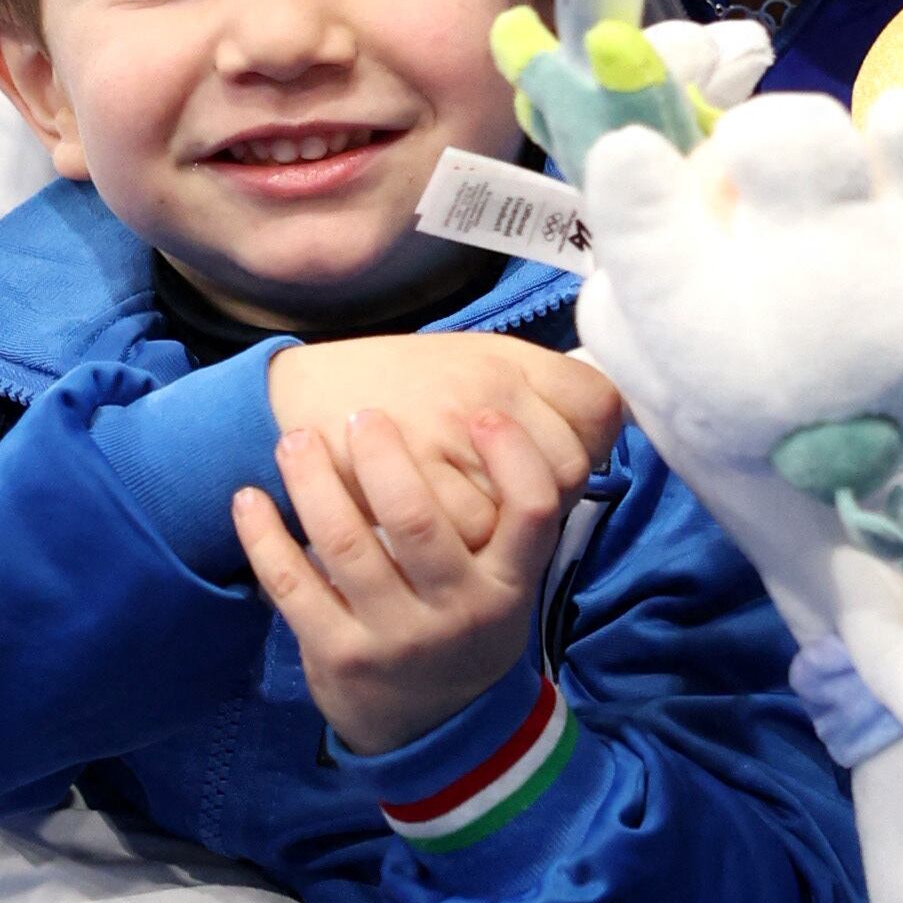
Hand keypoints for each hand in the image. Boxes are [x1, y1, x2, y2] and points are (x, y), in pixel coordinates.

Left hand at [234, 406, 575, 758]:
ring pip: (346, 543)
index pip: (532, 512)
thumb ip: (501, 523)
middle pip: (417, 519)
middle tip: (361, 416)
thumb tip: (490, 413)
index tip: (482, 414)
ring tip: (295, 440)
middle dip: (382, 454)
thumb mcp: (507, 589)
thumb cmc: (468, 631)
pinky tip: (249, 498)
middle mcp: (456, 613)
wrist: (436, 732)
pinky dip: (263, 535)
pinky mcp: (338, 655)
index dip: (513, 456)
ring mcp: (395, 638)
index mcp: (508, 587)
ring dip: (313, 480)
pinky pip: (292, 583)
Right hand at [266, 329, 617, 546]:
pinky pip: (470, 531)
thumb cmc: (398, 382)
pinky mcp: (407, 482)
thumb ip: (539, 388)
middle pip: (564, 468)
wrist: (299, 390)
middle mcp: (481, 393)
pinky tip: (445, 532)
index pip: (595, 410)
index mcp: (504, 360)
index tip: (562, 461)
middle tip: (509, 500)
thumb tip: (602, 432)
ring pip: (518, 507)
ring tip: (476, 520)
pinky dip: (463, 542)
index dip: (591, 447)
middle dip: (547, 494)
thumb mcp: (473, 360)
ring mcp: (445, 438)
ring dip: (506, 525)